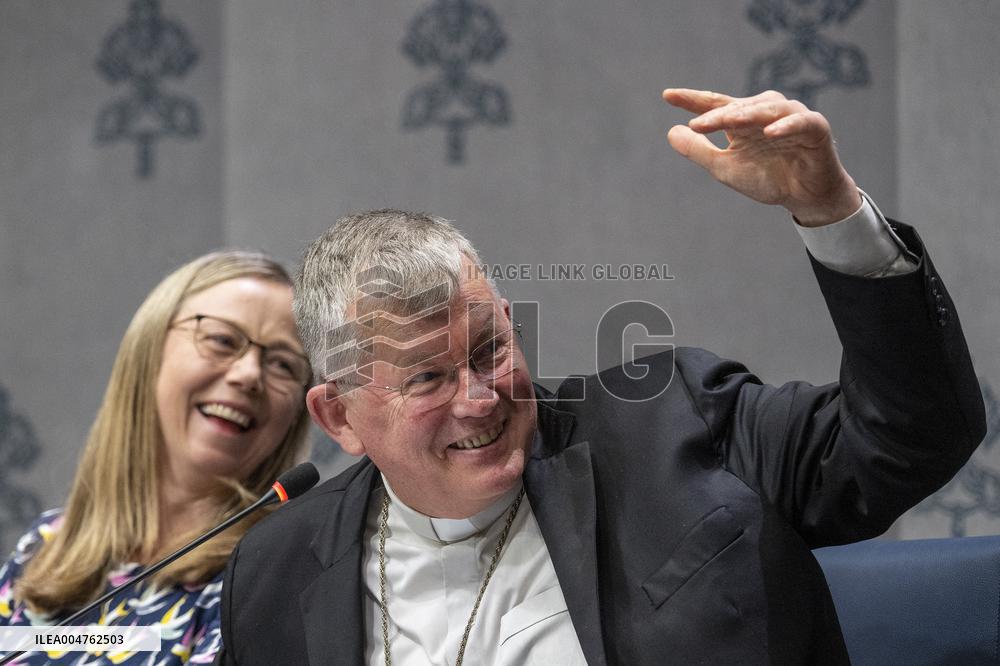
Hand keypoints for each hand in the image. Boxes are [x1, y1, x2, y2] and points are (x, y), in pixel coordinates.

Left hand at [663, 88, 861, 226]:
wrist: (804, 197)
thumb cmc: (767, 178)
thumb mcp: (725, 167)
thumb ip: (699, 151)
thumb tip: (671, 131)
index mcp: (743, 119)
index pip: (716, 104)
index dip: (693, 99)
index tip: (667, 95)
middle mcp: (766, 111)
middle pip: (738, 108)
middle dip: (717, 115)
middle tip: (696, 125)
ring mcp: (792, 116)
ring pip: (766, 109)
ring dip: (747, 115)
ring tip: (727, 122)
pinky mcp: (816, 127)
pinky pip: (801, 122)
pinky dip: (786, 125)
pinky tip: (769, 132)